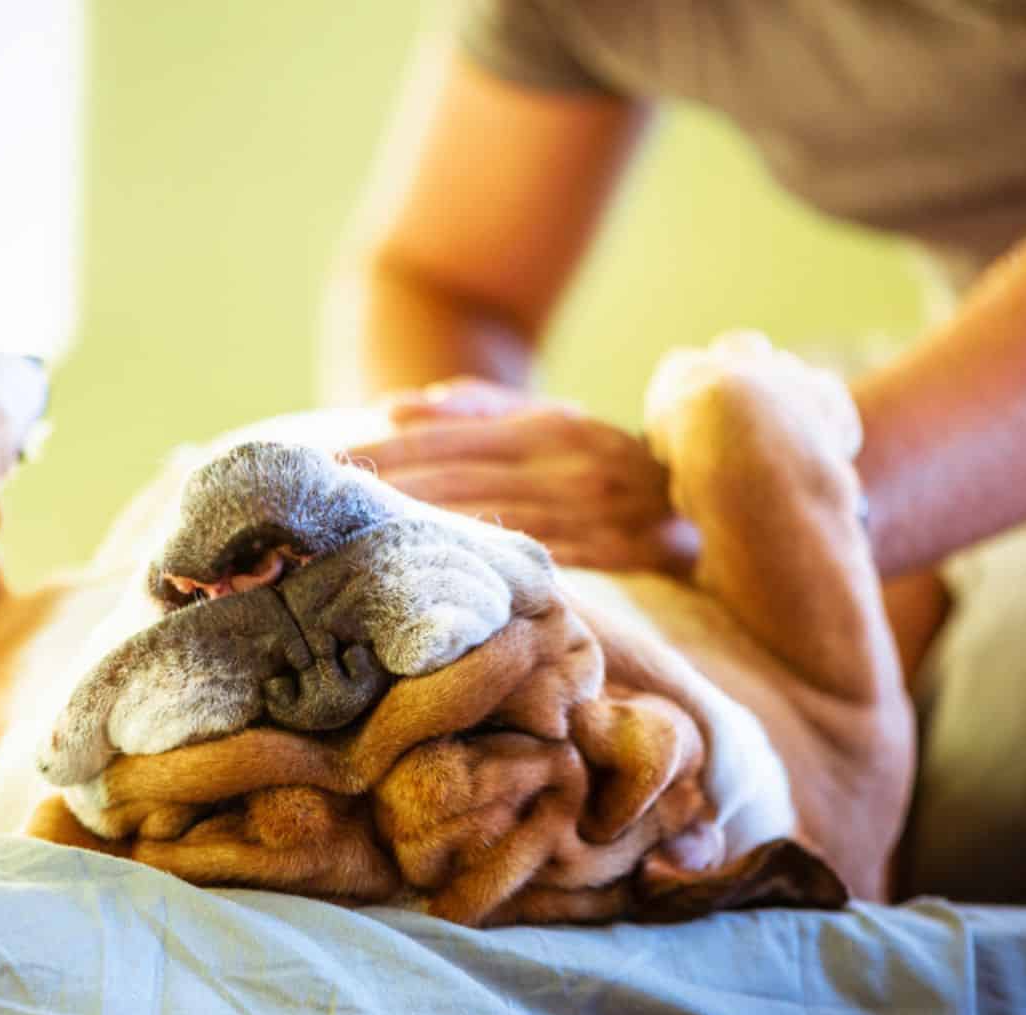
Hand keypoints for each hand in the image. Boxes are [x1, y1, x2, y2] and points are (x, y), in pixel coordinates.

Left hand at [350, 377, 698, 576]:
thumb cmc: (602, 457)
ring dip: (423, 545)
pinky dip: (490, 581)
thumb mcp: (550, 418)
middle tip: (314, 521)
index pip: (445, 446)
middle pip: (457, 488)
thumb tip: (399, 407)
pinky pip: (544, 572)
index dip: (383, 460)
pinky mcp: (620, 563)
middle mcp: (570, 468)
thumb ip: (480, 407)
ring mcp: (596, 518)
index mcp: (546, 429)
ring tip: (351, 558)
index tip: (322, 474)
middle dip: (384, 504)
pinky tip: (440, 596)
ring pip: (491, 531)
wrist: (711, 484)